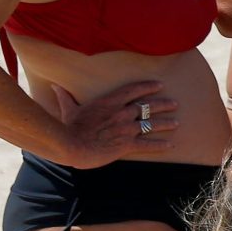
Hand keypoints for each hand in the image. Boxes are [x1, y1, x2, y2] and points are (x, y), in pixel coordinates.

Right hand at [54, 79, 175, 166]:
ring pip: (151, 124)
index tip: (159, 85)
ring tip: (177, 122)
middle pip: (147, 106)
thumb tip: (54, 86)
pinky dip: (160, 145)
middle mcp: (121, 113)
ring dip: (166, 123)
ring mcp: (126, 129)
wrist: (72, 146)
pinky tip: (171, 144)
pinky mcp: (127, 145)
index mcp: (109, 102)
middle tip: (174, 104)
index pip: (133, 90)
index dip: (148, 87)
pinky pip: (148, 144)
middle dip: (162, 104)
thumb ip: (65, 97)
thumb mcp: (68, 110)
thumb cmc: (68, 128)